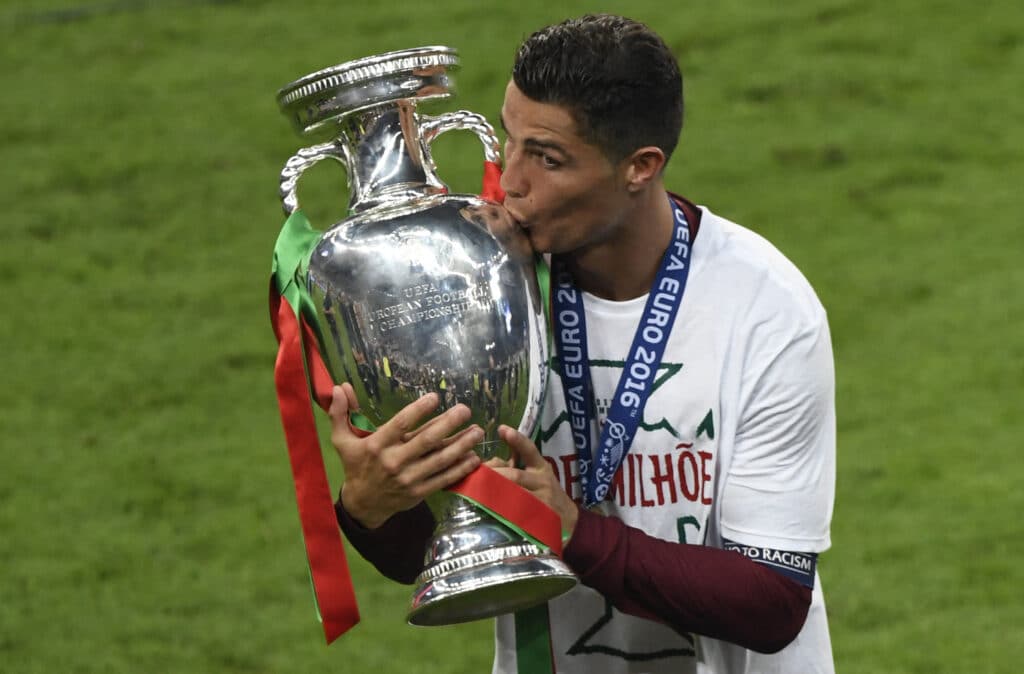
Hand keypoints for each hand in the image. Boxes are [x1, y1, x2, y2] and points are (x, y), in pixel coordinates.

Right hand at [328, 383, 482, 528]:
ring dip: (461, 445)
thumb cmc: (355, 466)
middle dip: (448, 424)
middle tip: (465, 409)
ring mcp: (408, 479)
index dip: (419, 410)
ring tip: (478, 432)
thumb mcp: (342, 440)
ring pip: (439, 460)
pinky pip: (443, 479)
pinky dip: (460, 469)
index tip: (435, 397)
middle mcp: (393, 462)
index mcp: (377, 446)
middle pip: (426, 440)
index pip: (400, 424)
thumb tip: (339, 387)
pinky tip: (474, 458)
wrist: (363, 504)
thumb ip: (340, 413)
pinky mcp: (419, 492)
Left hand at [488, 425, 579, 538]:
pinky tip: (489, 508)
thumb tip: (493, 457)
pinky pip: (516, 512)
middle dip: (494, 474)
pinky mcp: (537, 517)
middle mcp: (542, 482)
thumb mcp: (537, 473)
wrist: (567, 519)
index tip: (502, 429)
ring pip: (515, 493)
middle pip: (515, 475)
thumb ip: (518, 462)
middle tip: (477, 473)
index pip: (530, 450)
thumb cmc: (546, 492)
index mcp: (541, 468)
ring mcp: (540, 501)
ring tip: (477, 490)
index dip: (517, 440)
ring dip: (494, 491)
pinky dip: (502, 509)